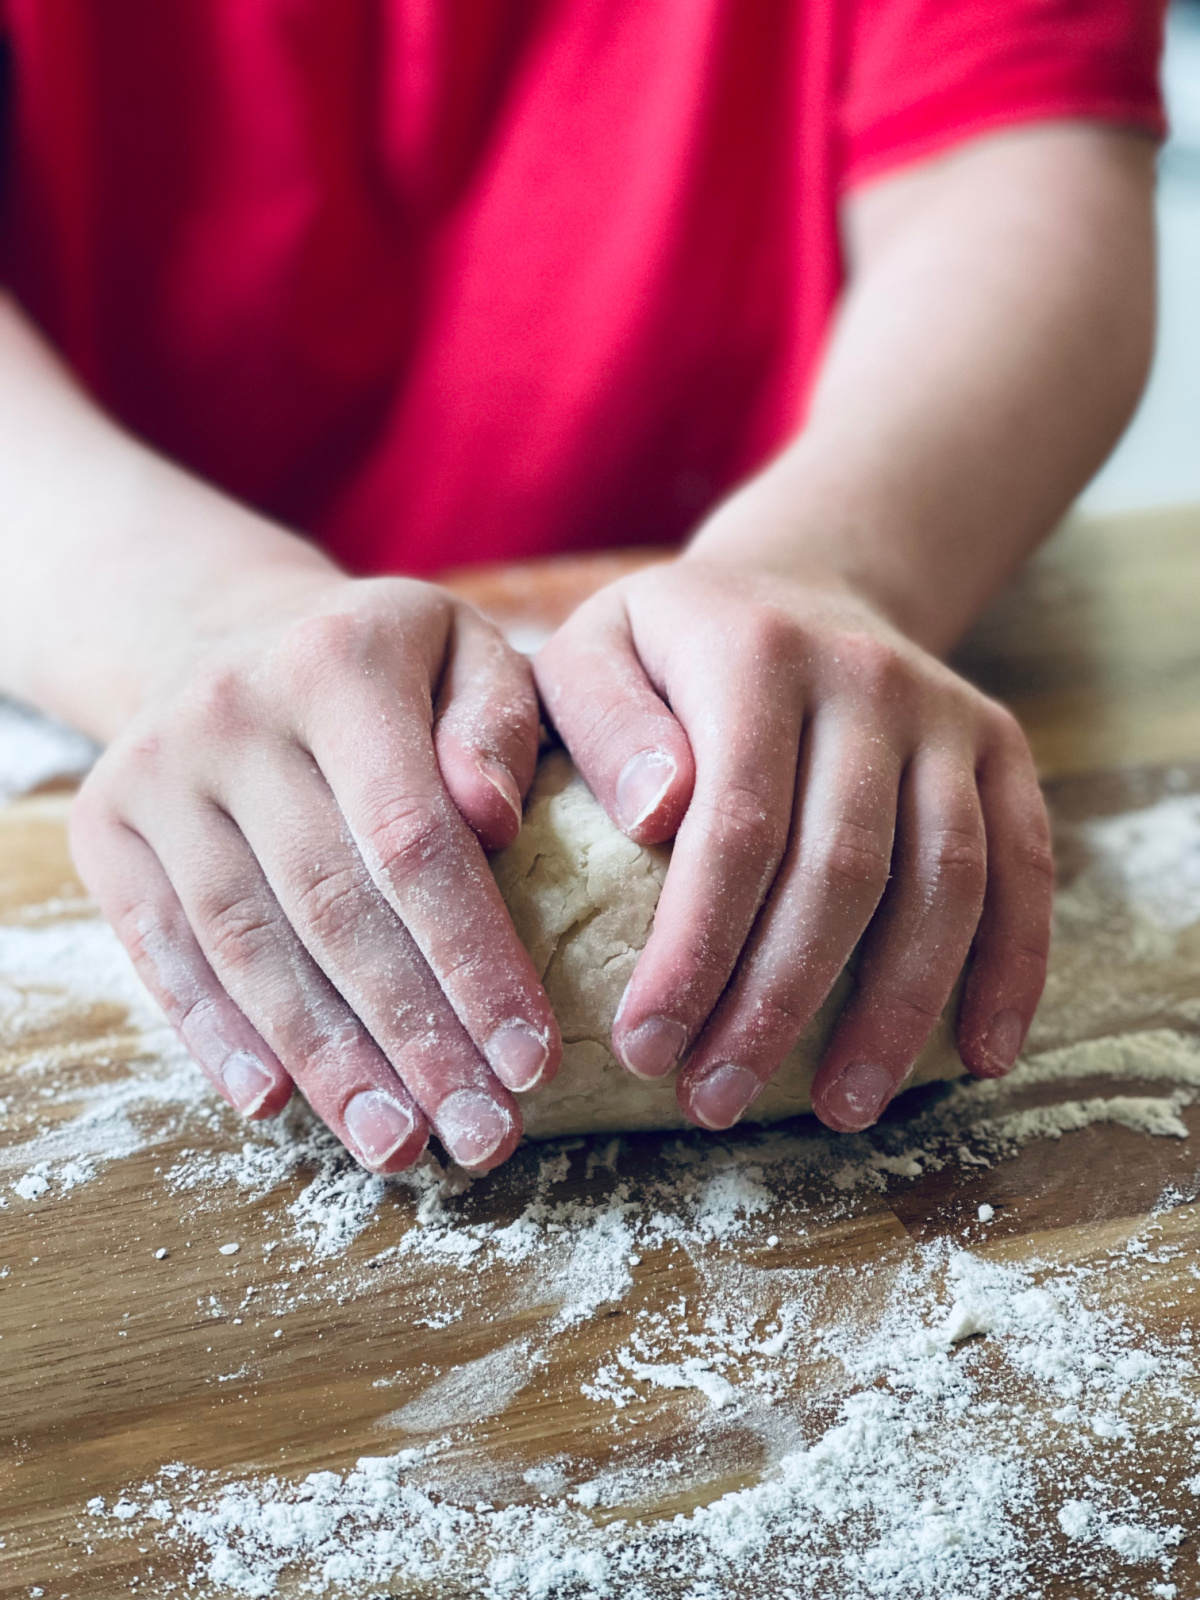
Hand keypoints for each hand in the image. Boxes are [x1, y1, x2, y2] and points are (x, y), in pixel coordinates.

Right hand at [70, 573, 560, 1172]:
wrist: (224, 634)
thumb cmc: (389, 667)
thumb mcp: (468, 652)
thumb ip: (501, 723)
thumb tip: (496, 819)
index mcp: (339, 664)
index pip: (414, 841)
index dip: (473, 962)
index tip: (531, 1061)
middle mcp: (233, 711)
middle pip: (331, 907)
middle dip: (414, 1036)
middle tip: (480, 1132)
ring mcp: (155, 772)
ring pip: (247, 944)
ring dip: (326, 1059)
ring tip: (397, 1144)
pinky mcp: (103, 825)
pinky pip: (160, 948)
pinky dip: (216, 1035)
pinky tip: (274, 1104)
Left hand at [536, 557, 1051, 1132]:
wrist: (802, 582)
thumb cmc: (670, 649)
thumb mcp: (592, 650)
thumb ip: (595, 722)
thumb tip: (653, 814)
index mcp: (754, 655)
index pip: (735, 827)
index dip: (696, 951)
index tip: (648, 1047)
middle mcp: (866, 678)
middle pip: (841, 869)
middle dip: (778, 1004)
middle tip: (716, 1099)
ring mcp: (946, 712)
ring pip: (943, 880)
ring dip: (896, 1010)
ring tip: (840, 1109)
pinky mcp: (999, 746)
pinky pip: (1024, 866)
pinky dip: (1013, 967)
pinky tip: (980, 1054)